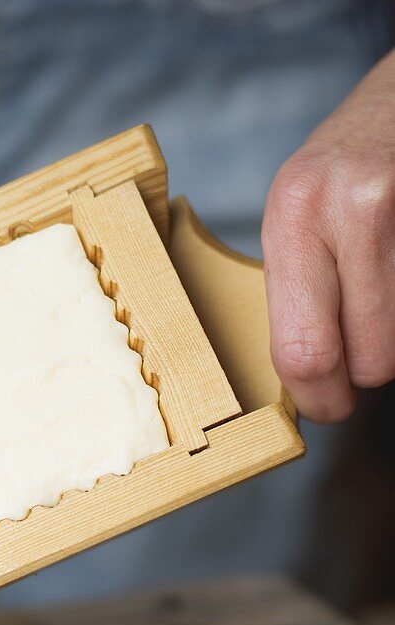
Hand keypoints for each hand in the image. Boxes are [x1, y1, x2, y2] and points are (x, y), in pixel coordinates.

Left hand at [262, 49, 394, 422]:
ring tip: (379, 304)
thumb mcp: (297, 212)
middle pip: (369, 358)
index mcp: (294, 214)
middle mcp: (352, 208)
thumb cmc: (345, 162)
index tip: (326, 407)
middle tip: (360, 364)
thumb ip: (296, 288)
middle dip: (365, 377)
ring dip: (393, 345)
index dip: (318, 397)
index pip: (303, 348)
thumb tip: (302, 381)